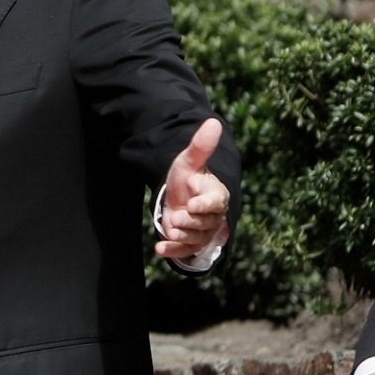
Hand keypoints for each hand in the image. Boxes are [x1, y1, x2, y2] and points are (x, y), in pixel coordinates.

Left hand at [155, 118, 231, 260]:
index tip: (192, 202)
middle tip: (177, 217)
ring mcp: (202, 232)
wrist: (180, 196)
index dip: (205, 204)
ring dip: (182, 236)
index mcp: (216, 195)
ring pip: (196, 238)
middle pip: (205, 223)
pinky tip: (159, 249)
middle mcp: (213, 216)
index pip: (216, 201)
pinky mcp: (191, 243)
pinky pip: (184, 251)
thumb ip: (200, 146)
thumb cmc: (187, 178)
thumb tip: (213, 122)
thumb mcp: (189, 161)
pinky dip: (172, 252)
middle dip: (191, 221)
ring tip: (170, 229)